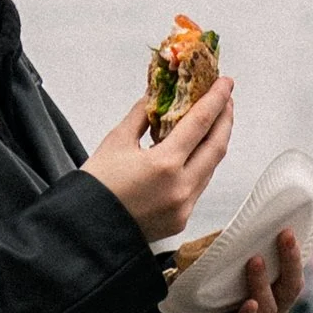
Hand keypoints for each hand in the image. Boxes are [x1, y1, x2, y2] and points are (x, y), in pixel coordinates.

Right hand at [85, 74, 234, 244]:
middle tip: (225, 99)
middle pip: (217, 147)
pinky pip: (199, 186)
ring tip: (212, 122)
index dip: (216, 99)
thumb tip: (157, 96)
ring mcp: (185, 207)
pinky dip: (201, 165)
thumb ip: (142, 115)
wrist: (88, 230)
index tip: (225, 82)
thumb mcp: (116, 141)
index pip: (200, 124)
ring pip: (211, 168)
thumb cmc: (96, 186)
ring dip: (215, 143)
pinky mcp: (182, 219)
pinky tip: (195, 152)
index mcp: (165, 165)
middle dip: (224, 120)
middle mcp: (182, 188)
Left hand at [196, 228, 304, 312]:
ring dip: (262, 285)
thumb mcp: (222, 272)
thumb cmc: (212, 299)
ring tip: (254, 262)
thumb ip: (232, 253)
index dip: (293, 255)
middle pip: (289, 291)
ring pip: (269, 311)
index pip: (292, 276)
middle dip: (289, 263)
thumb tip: (239, 221)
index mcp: (275, 298)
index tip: (288, 231)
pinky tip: (249, 304)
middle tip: (283, 238)